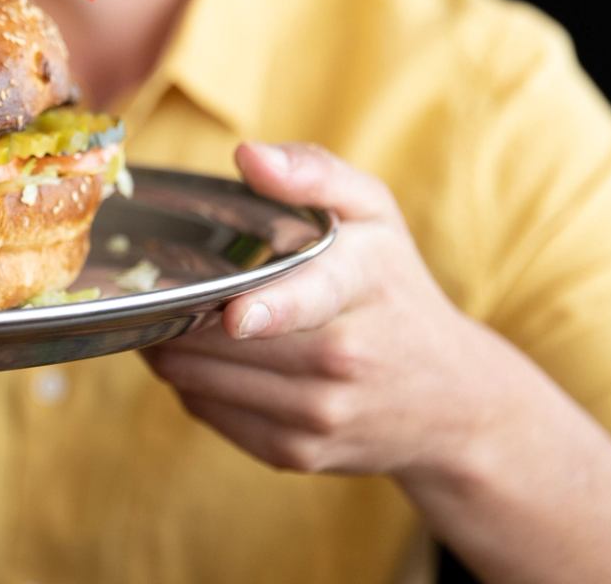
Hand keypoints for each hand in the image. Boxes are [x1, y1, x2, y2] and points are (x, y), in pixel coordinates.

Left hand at [142, 142, 510, 477]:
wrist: (454, 402)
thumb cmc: (395, 290)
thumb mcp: (374, 215)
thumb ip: (313, 174)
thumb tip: (248, 156)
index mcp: (362, 286)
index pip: (310, 297)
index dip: (269, 308)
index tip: (235, 315)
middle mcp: (344, 359)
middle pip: (226, 339)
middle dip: (179, 311)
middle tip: (157, 286)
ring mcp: (320, 413)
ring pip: (203, 379)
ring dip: (172, 348)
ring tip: (172, 318)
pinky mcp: (297, 453)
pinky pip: (208, 413)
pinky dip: (191, 385)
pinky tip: (203, 360)